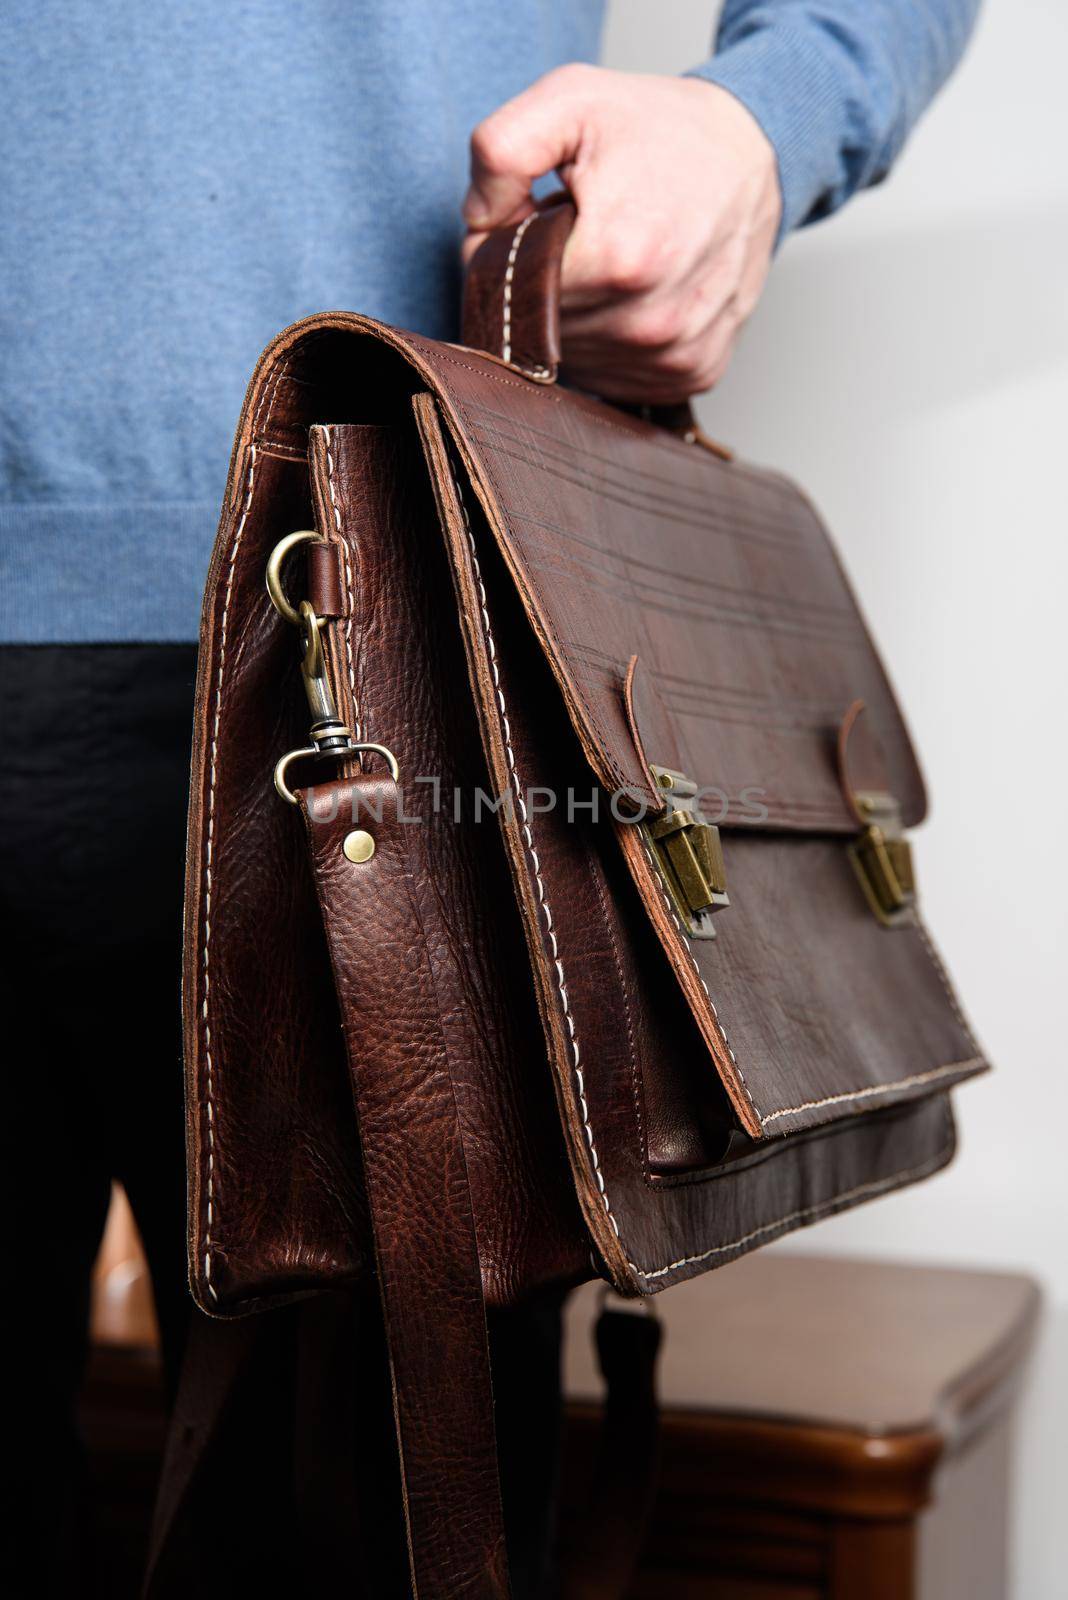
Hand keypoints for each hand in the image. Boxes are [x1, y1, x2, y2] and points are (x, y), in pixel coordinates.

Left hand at [463, 66, 780, 402]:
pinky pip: (621, 378)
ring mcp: (675, 354)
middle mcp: (651, 322)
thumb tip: (479, 228)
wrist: (753, 150)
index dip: (511, 251)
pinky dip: (614, 342)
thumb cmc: (659, 128)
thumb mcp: (568, 101)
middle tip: (582, 234)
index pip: (513, 289)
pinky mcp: (693, 372)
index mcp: (618, 260)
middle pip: (544, 328)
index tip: (541, 217)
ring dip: (579, 317)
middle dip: (546, 284)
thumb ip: (500, 152)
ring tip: (614, 260)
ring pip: (578, 360)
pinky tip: (635, 296)